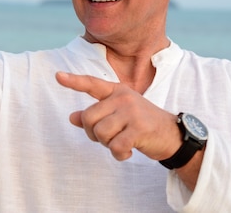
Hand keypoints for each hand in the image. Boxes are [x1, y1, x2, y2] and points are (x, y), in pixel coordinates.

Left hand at [55, 72, 180, 161]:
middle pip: (88, 118)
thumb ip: (96, 115)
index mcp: (116, 91)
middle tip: (109, 138)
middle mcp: (123, 98)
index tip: (57, 76)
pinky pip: (115, 146)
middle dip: (93, 134)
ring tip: (121, 143)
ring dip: (107, 145)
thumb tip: (72, 117)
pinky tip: (128, 152)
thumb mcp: (118, 115)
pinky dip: (119, 154)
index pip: (91, 84)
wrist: (173, 135)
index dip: (73, 81)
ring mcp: (132, 112)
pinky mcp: (139, 129)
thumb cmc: (140, 124)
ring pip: (100, 133)